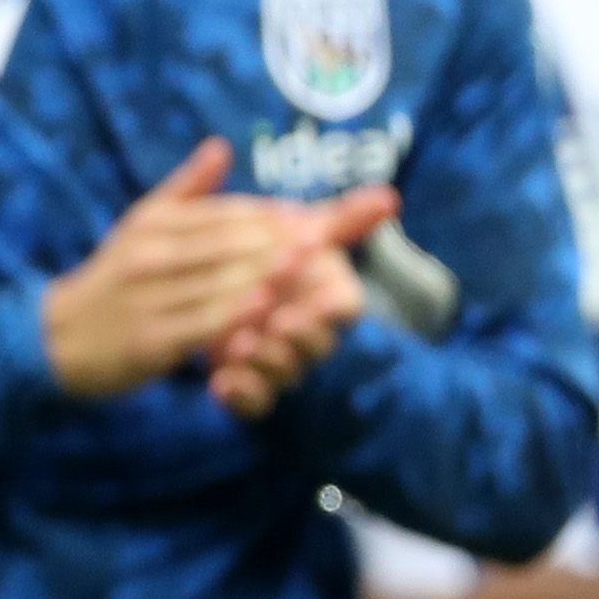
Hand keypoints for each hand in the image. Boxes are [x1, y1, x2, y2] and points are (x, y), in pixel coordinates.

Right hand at [44, 139, 339, 398]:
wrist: (58, 336)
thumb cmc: (112, 278)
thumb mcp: (141, 225)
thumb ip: (186, 188)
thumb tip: (220, 146)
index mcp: (155, 224)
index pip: (225, 213)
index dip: (273, 214)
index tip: (315, 216)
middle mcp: (152, 256)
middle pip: (231, 243)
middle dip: (283, 239)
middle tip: (329, 236)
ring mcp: (151, 297)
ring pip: (222, 282)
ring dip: (268, 274)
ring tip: (311, 268)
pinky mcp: (151, 338)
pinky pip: (202, 324)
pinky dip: (236, 315)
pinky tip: (265, 309)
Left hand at [202, 185, 397, 417]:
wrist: (209, 281)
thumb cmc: (267, 252)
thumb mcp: (295, 230)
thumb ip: (340, 218)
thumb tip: (388, 195)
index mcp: (325, 296)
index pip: (346, 308)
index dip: (333, 306)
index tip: (317, 297)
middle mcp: (308, 333)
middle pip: (319, 345)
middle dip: (300, 336)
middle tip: (276, 324)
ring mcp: (280, 362)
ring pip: (285, 373)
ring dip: (267, 362)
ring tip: (240, 346)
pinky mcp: (249, 385)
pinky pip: (254, 402)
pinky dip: (240, 395)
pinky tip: (219, 382)